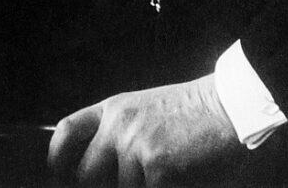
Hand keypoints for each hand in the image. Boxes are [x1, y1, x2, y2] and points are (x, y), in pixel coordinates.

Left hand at [47, 75, 241, 185]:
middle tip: (135, 179)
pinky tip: (180, 179)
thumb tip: (99, 172)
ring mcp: (136, 147)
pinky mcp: (157, 169)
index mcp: (115, 109)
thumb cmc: (194, 114)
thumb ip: (119, 135)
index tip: (61, 175)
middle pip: (86, 176)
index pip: (67, 131)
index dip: (57, 159)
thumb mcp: (147, 110)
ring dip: (144, 187)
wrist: (230, 107)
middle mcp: (119, 126)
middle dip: (105, 186)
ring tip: (170, 171)